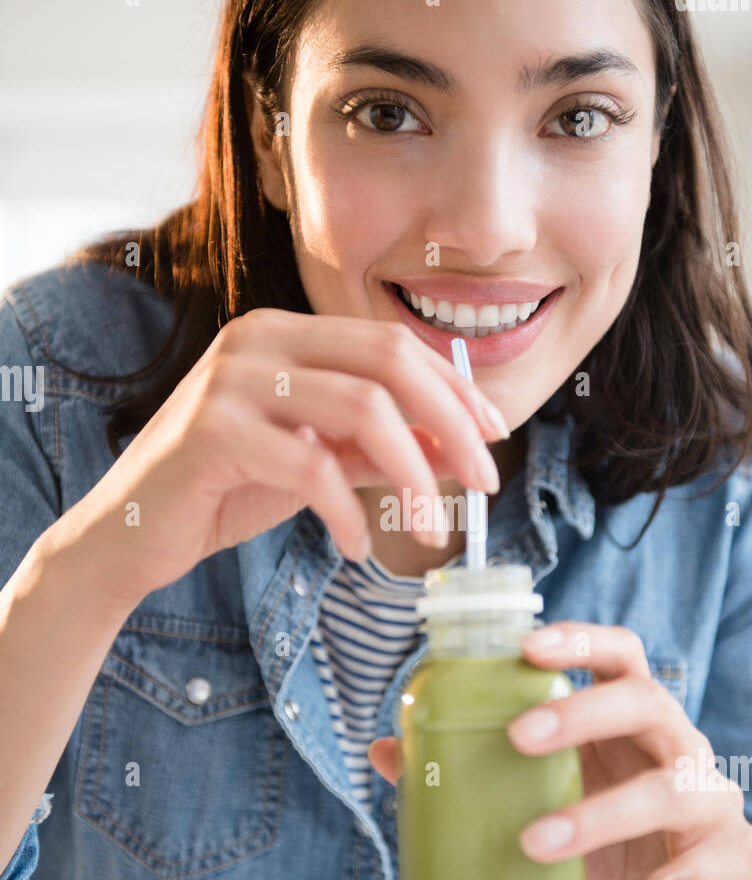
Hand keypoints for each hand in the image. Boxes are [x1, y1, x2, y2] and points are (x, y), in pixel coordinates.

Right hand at [57, 309, 507, 611]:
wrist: (129, 536)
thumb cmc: (224, 492)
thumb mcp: (317, 462)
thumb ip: (378, 447)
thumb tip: (460, 446)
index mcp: (286, 334)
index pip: (392, 343)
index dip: (455, 388)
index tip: (495, 436)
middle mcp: (259, 341)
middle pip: (389, 362)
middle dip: (453, 423)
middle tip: (485, 483)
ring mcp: (232, 381)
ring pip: (363, 410)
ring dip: (413, 476)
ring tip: (430, 529)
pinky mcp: (212, 432)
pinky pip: (312, 468)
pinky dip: (349, 513)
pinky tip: (358, 545)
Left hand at [369, 621, 751, 879]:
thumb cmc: (605, 865)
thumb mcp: (540, 814)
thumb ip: (475, 777)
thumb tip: (385, 748)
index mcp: (634, 727)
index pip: (623, 658)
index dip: (582, 642)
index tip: (527, 649)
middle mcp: (684, 752)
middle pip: (649, 703)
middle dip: (583, 714)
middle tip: (517, 739)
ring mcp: (716, 807)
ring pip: (672, 792)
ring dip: (598, 816)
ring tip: (533, 844)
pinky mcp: (735, 868)